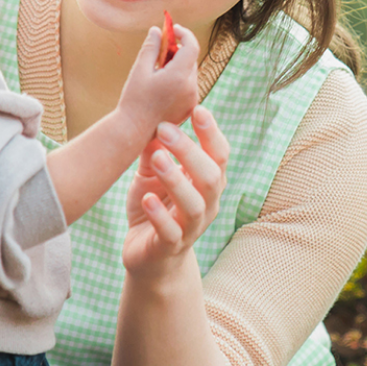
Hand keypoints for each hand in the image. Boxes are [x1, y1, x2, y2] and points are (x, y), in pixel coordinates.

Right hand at [116, 23, 199, 143]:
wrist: (134, 131)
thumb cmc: (134, 99)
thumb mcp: (140, 70)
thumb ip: (151, 47)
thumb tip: (157, 30)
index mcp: (179, 76)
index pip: (191, 46)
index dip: (183, 34)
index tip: (172, 29)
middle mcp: (190, 88)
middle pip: (190, 59)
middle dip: (178, 50)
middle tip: (160, 47)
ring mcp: (192, 99)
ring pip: (190, 73)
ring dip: (178, 65)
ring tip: (157, 69)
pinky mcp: (189, 108)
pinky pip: (188, 86)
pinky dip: (179, 79)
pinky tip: (161, 85)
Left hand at [122, 105, 229, 282]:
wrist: (147, 256)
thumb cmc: (154, 207)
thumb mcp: (151, 174)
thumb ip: (155, 149)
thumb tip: (153, 117)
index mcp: (207, 183)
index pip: (219, 155)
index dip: (212, 133)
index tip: (197, 109)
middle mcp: (206, 205)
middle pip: (210, 176)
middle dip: (189, 150)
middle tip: (165, 128)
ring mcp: (190, 228)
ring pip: (193, 204)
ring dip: (176, 179)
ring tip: (157, 159)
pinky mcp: (170, 247)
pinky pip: (170, 232)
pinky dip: (159, 215)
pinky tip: (147, 199)